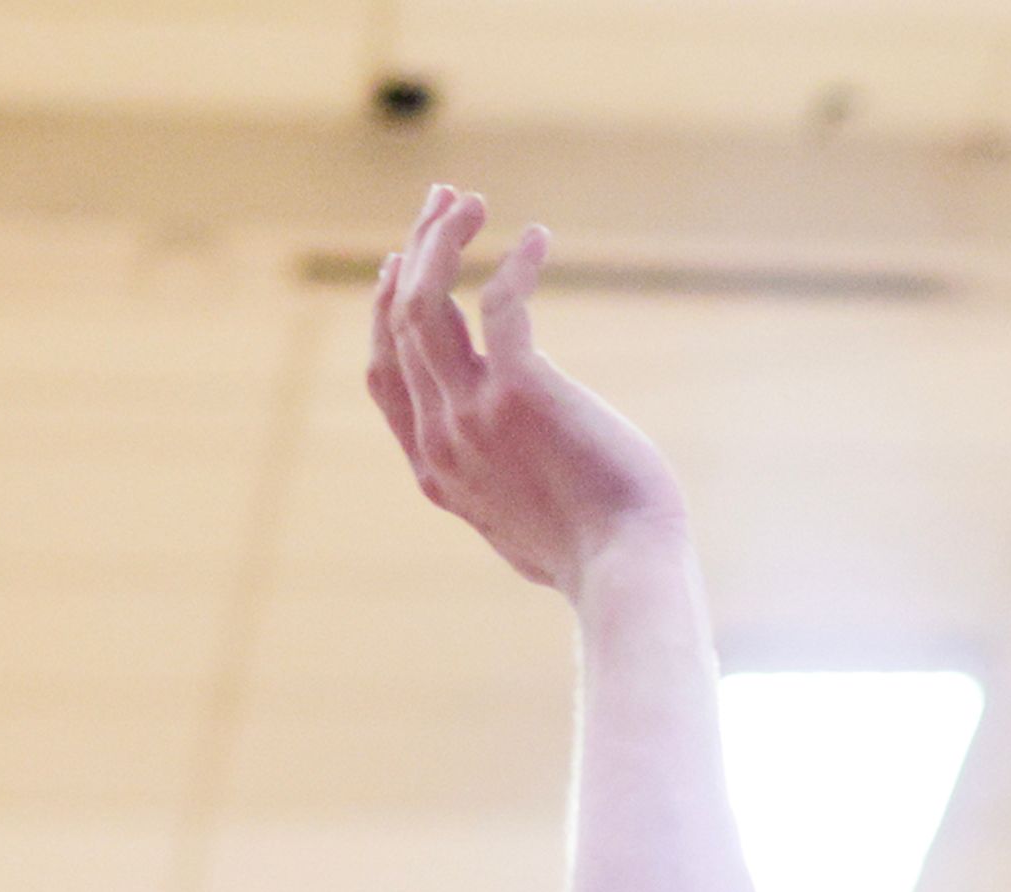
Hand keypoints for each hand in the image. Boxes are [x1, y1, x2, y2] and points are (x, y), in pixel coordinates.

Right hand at [368, 186, 688, 598]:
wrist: (628, 573)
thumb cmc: (597, 559)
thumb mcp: (523, 530)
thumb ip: (501, 492)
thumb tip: (518, 485)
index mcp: (435, 470)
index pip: (384, 375)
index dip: (382, 314)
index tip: (396, 265)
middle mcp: (441, 436)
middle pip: (401, 323)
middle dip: (413, 253)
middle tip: (438, 203)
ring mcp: (473, 413)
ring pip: (427, 303)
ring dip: (439, 241)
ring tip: (464, 198)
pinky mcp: (522, 392)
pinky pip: (500, 303)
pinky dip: (516, 264)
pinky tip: (539, 240)